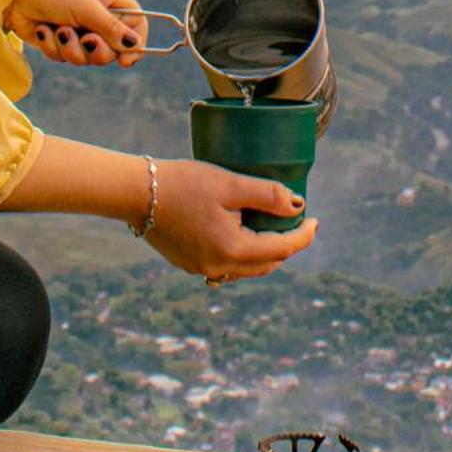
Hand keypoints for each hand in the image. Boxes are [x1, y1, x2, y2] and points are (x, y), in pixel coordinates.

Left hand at [3, 0, 145, 66]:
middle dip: (97, 50)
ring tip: (57, 31)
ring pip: (87, 56)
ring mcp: (76, 26)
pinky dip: (53, 46)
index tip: (126, 61)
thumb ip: (111, 28)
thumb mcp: (85, 6)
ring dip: (71, 49)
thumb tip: (134, 46)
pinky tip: (42, 29)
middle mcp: (96, 12)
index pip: (136, 21)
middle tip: (85, 41)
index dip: (135, 43)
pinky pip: (64, 56)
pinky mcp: (57, 38)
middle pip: (112, 47)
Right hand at [142, 158, 319, 284]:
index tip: (316, 220)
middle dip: (286, 245)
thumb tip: (297, 206)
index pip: (282, 249)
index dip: (304, 235)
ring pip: (246, 267)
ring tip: (271, 226)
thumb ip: (266, 195)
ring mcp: (201, 268)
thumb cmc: (182, 183)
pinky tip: (241, 232)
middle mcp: (218, 267)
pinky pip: (226, 264)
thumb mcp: (229, 183)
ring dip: (264, 251)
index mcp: (232, 250)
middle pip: (266, 263)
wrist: (135, 192)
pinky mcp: (188, 263)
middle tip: (296, 222)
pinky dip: (241, 251)